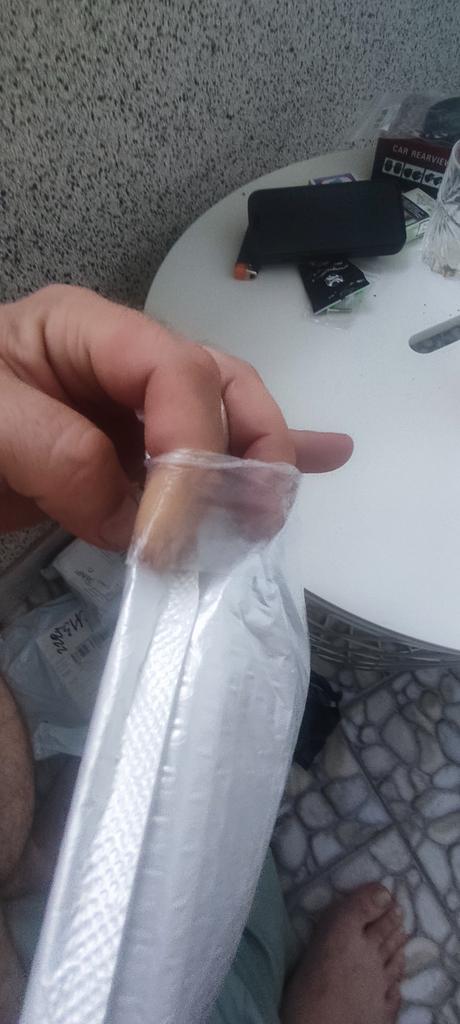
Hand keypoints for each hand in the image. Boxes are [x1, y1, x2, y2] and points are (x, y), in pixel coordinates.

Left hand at [0, 285, 352, 548]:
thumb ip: (54, 450)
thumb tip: (133, 511)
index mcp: (86, 329)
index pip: (173, 370)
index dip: (193, 443)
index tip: (174, 529)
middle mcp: (124, 362)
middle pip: (219, 383)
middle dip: (249, 447)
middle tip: (255, 517)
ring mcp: (135, 409)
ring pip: (228, 416)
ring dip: (261, 463)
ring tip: (274, 513)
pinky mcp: (137, 455)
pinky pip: (212, 448)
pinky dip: (263, 458)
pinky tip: (327, 458)